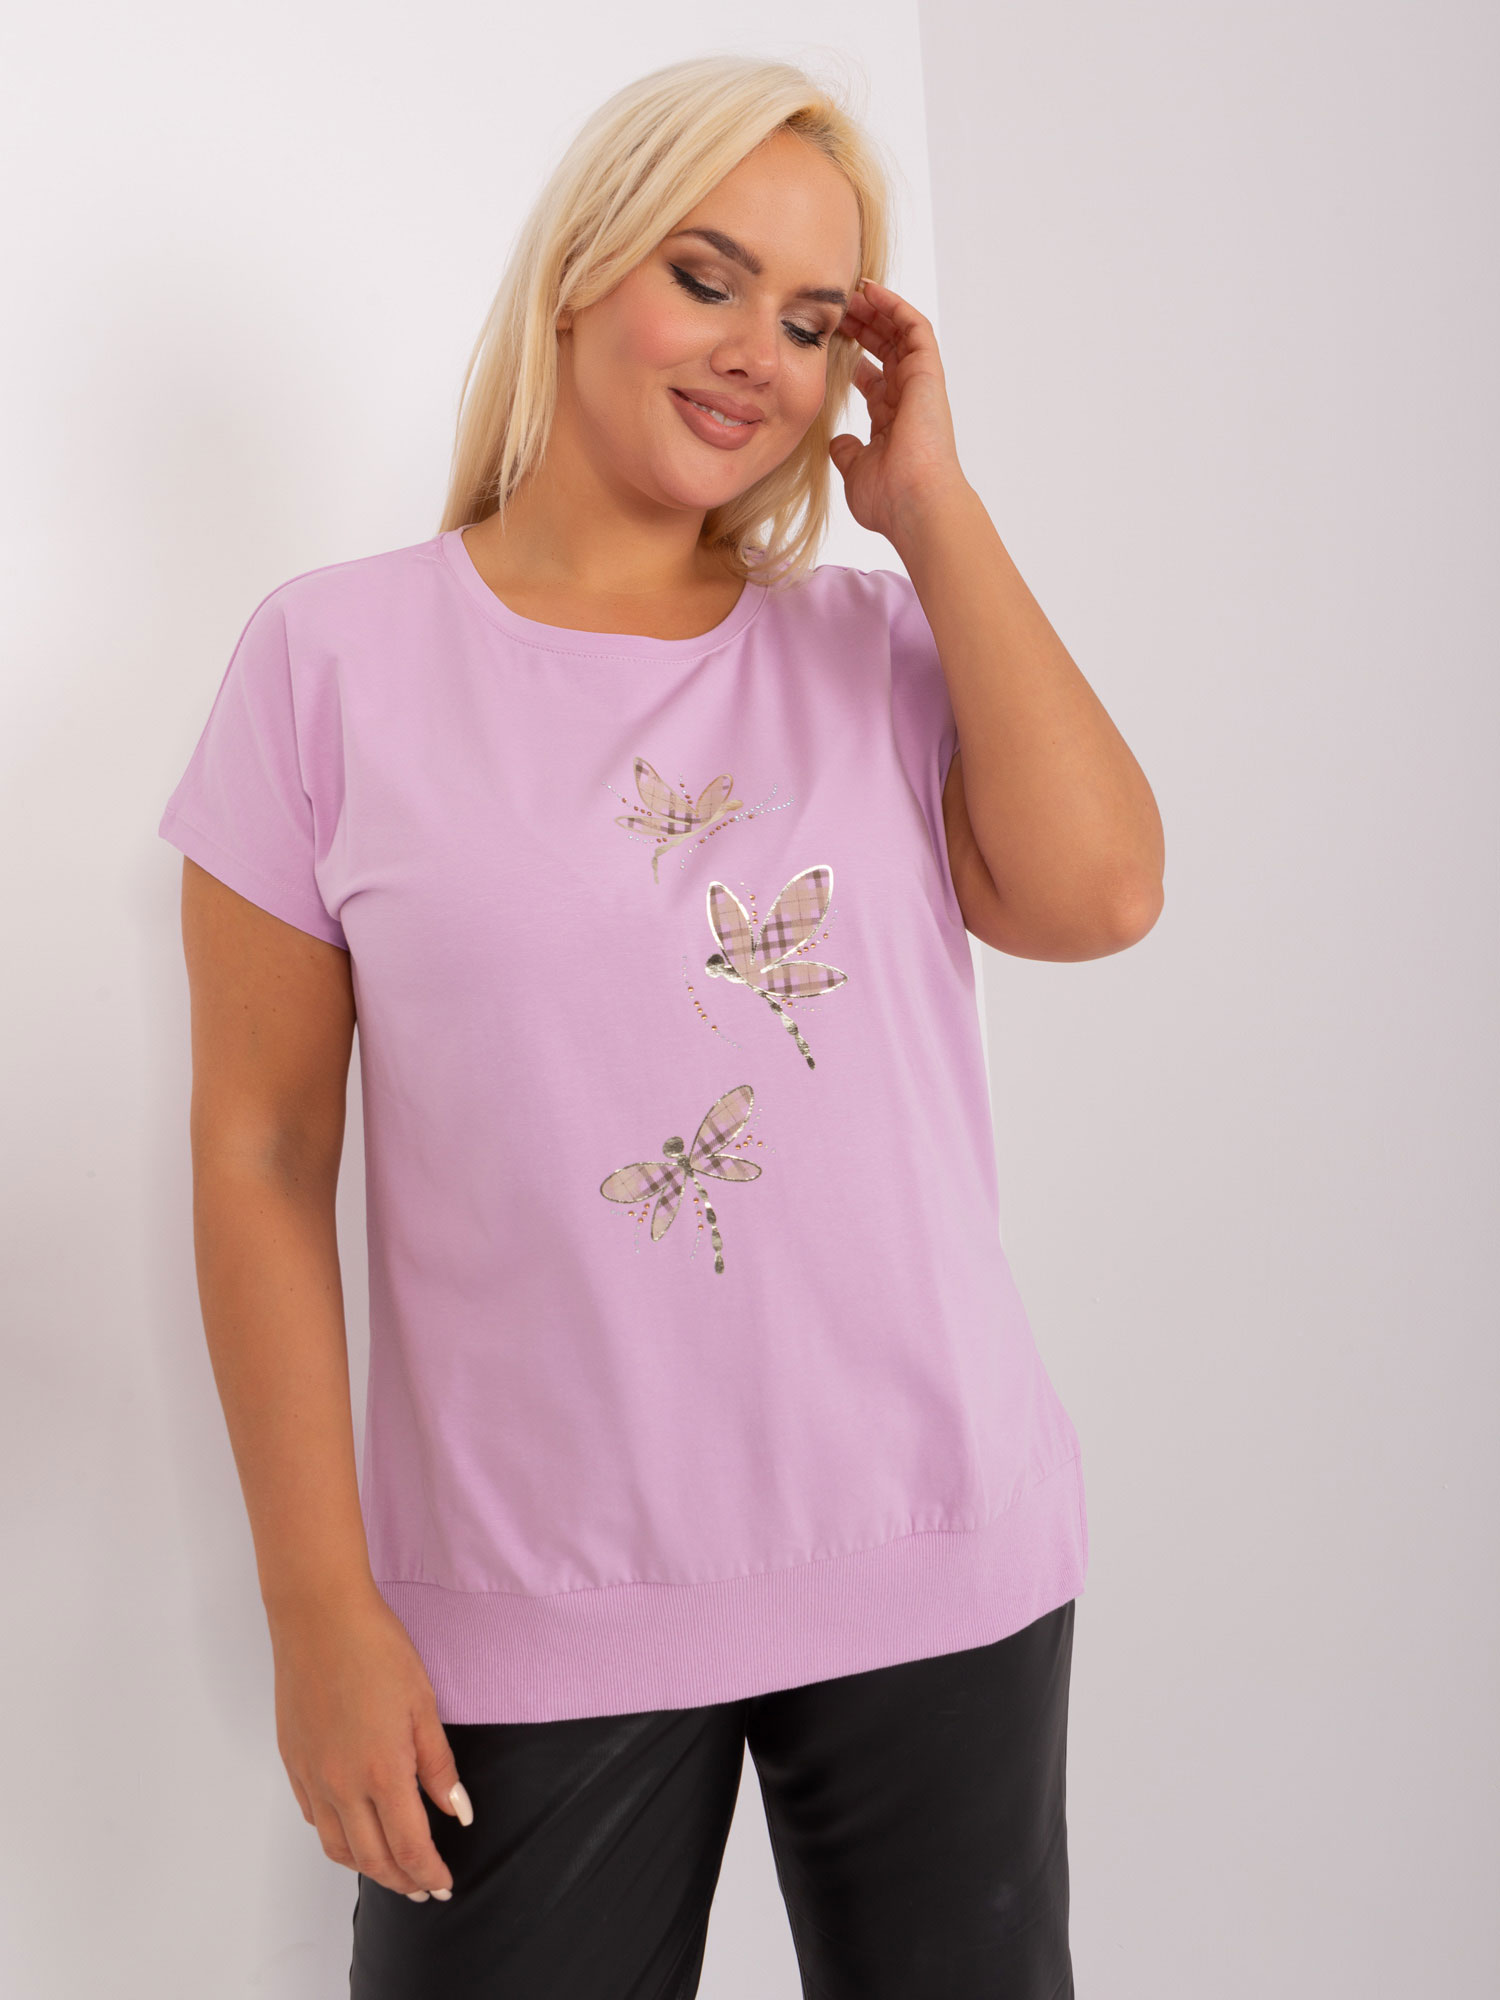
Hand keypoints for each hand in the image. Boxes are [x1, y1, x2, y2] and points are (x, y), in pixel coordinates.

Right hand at [268, 1586, 471, 1899]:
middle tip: (423, 1887)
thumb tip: (458, 1813)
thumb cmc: (377, 1650)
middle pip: (372, 1858)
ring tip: (391, 1870)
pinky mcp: (293, 1762)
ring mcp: (313, 1777)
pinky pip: (315, 1818)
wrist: (319, 1617)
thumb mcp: (423, 1705)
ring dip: (367, 1867)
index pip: (409, 1846)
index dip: (429, 1872)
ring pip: (337, 1846)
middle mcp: (342, 1786)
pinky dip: (337, 1837)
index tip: (444, 1884)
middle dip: (402, 1880)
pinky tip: (353, 1830)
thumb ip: (439, 1766)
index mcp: (382, 1773)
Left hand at [829, 277, 969, 542]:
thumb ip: (848, 452)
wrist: (915, 503)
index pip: (874, 379)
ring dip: (876, 310)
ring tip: (850, 290)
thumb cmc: (889, 497)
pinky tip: (872, 290)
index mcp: (892, 420)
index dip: (853, 358)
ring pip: (899, 333)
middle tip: (835, 308)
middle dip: (861, 327)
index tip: (829, 343)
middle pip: (886, 351)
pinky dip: (894, 306)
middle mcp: (908, 399)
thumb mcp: (856, 470)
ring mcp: (920, 384)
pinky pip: (914, 327)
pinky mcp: (928, 372)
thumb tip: (837, 442)